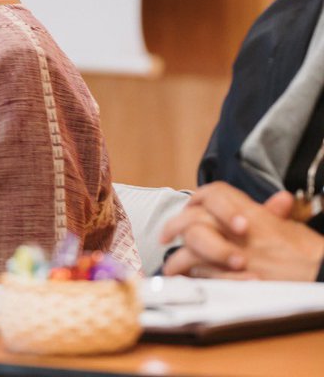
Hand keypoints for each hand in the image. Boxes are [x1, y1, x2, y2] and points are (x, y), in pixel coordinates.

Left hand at [160, 182, 323, 280]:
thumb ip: (274, 216)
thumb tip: (279, 200)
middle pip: (193, 219)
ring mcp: (233, 253)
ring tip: (172, 267)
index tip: (186, 209)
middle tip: (164, 237)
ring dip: (179, 258)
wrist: (321, 275)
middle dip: (174, 227)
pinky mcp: (231, 277)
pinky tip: (190, 278)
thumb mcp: (291, 228)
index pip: (213, 194)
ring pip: (191, 247)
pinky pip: (202, 272)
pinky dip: (194, 274)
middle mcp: (237, 229)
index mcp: (250, 212)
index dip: (196, 200)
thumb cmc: (309, 254)